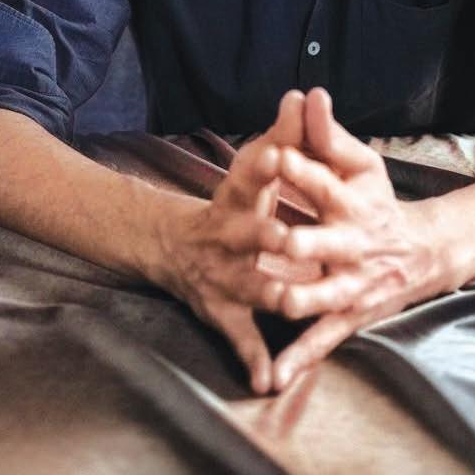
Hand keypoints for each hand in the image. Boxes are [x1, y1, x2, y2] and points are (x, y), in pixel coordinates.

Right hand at [156, 90, 303, 393]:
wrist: (172, 246)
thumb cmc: (233, 202)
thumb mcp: (253, 166)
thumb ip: (283, 134)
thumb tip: (302, 93)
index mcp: (238, 197)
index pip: (248, 175)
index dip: (262, 163)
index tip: (277, 151)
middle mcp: (227, 234)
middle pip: (246, 232)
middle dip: (265, 235)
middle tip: (287, 236)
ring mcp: (224, 276)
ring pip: (249, 285)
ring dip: (267, 293)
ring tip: (289, 302)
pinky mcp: (223, 311)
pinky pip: (240, 337)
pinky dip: (252, 359)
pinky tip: (267, 382)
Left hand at [268, 88, 454, 390]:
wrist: (423, 253)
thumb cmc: (378, 200)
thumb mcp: (359, 163)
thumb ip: (328, 134)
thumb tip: (308, 92)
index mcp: (353, 203)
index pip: (326, 182)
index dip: (303, 168)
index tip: (275, 153)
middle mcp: (354, 245)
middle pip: (329, 243)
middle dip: (304, 241)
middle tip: (277, 238)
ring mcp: (352, 284)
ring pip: (327, 295)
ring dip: (304, 298)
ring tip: (279, 302)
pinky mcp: (348, 316)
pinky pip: (322, 339)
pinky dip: (300, 359)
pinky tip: (274, 378)